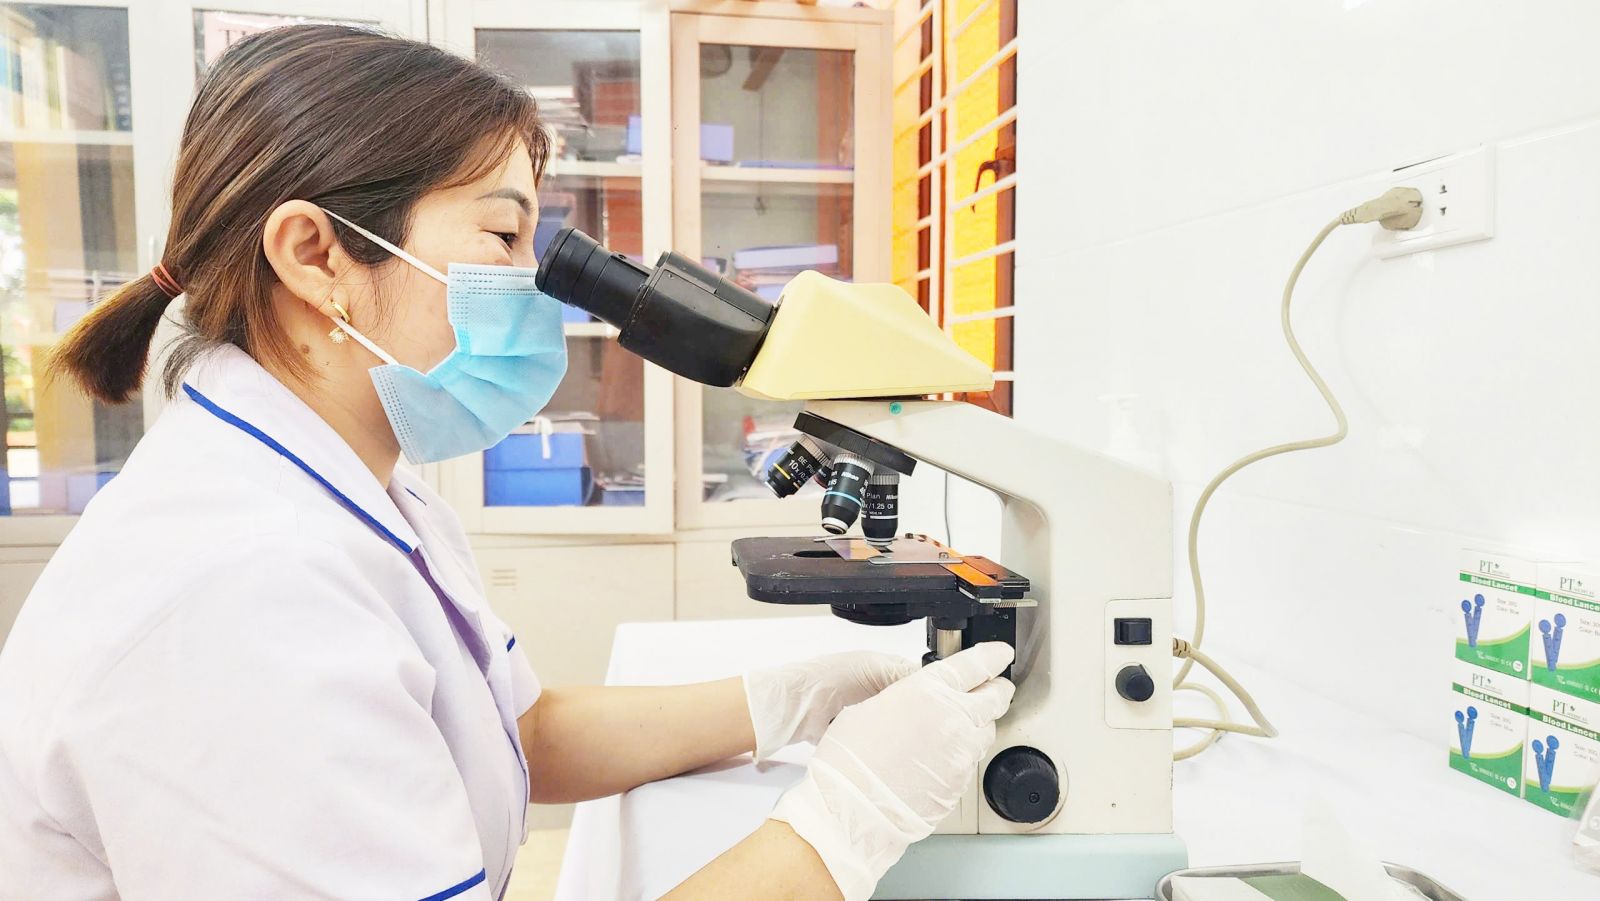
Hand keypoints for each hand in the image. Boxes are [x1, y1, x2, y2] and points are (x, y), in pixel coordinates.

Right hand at [768, 643, 1014, 900]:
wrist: (853, 809)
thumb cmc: (849, 760)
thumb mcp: (870, 708)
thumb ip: (904, 699)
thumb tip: (913, 703)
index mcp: (928, 690)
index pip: (975, 665)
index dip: (992, 656)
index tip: (1000, 654)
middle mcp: (954, 718)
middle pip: (995, 696)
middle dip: (998, 689)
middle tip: (996, 687)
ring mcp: (962, 753)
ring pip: (988, 731)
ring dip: (981, 723)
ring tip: (964, 725)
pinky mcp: (962, 783)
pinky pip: (972, 762)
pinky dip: (964, 754)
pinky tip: (944, 758)